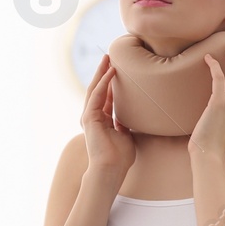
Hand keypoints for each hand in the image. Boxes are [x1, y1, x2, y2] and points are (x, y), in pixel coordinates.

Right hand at [82, 54, 135, 177]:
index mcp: (102, 120)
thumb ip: (126, 123)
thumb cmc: (120, 157)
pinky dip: (103, 82)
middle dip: (104, 72)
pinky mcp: (88, 118)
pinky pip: (96, 95)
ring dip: (101, 72)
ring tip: (108, 58)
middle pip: (98, 88)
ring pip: (95, 88)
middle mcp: (93, 116)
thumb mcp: (126, 135)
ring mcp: (89, 116)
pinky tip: (111, 72)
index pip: (106, 95)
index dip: (111, 81)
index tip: (118, 68)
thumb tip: (135, 114)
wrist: (111, 169)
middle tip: (110, 56)